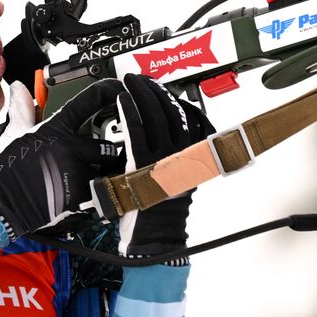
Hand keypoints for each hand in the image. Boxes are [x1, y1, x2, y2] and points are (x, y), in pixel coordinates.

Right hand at [0, 80, 124, 238]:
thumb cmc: (2, 170)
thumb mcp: (13, 134)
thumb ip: (24, 110)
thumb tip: (20, 88)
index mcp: (56, 128)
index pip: (90, 101)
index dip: (107, 92)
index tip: (117, 90)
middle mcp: (71, 148)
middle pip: (107, 144)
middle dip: (104, 151)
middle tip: (98, 156)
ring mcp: (77, 173)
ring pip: (107, 170)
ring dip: (103, 173)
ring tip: (91, 177)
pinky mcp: (79, 197)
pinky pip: (100, 191)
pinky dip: (96, 193)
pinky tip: (85, 193)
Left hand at [115, 75, 214, 256]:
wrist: (156, 237)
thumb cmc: (163, 213)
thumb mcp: (178, 179)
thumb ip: (176, 156)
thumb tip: (168, 135)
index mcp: (194, 156)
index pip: (189, 116)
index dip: (174, 98)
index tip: (162, 88)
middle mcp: (182, 154)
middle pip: (171, 110)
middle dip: (154, 90)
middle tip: (141, 79)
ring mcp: (164, 158)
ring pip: (154, 115)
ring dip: (141, 94)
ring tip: (131, 83)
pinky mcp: (144, 164)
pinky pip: (136, 130)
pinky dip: (130, 112)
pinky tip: (123, 100)